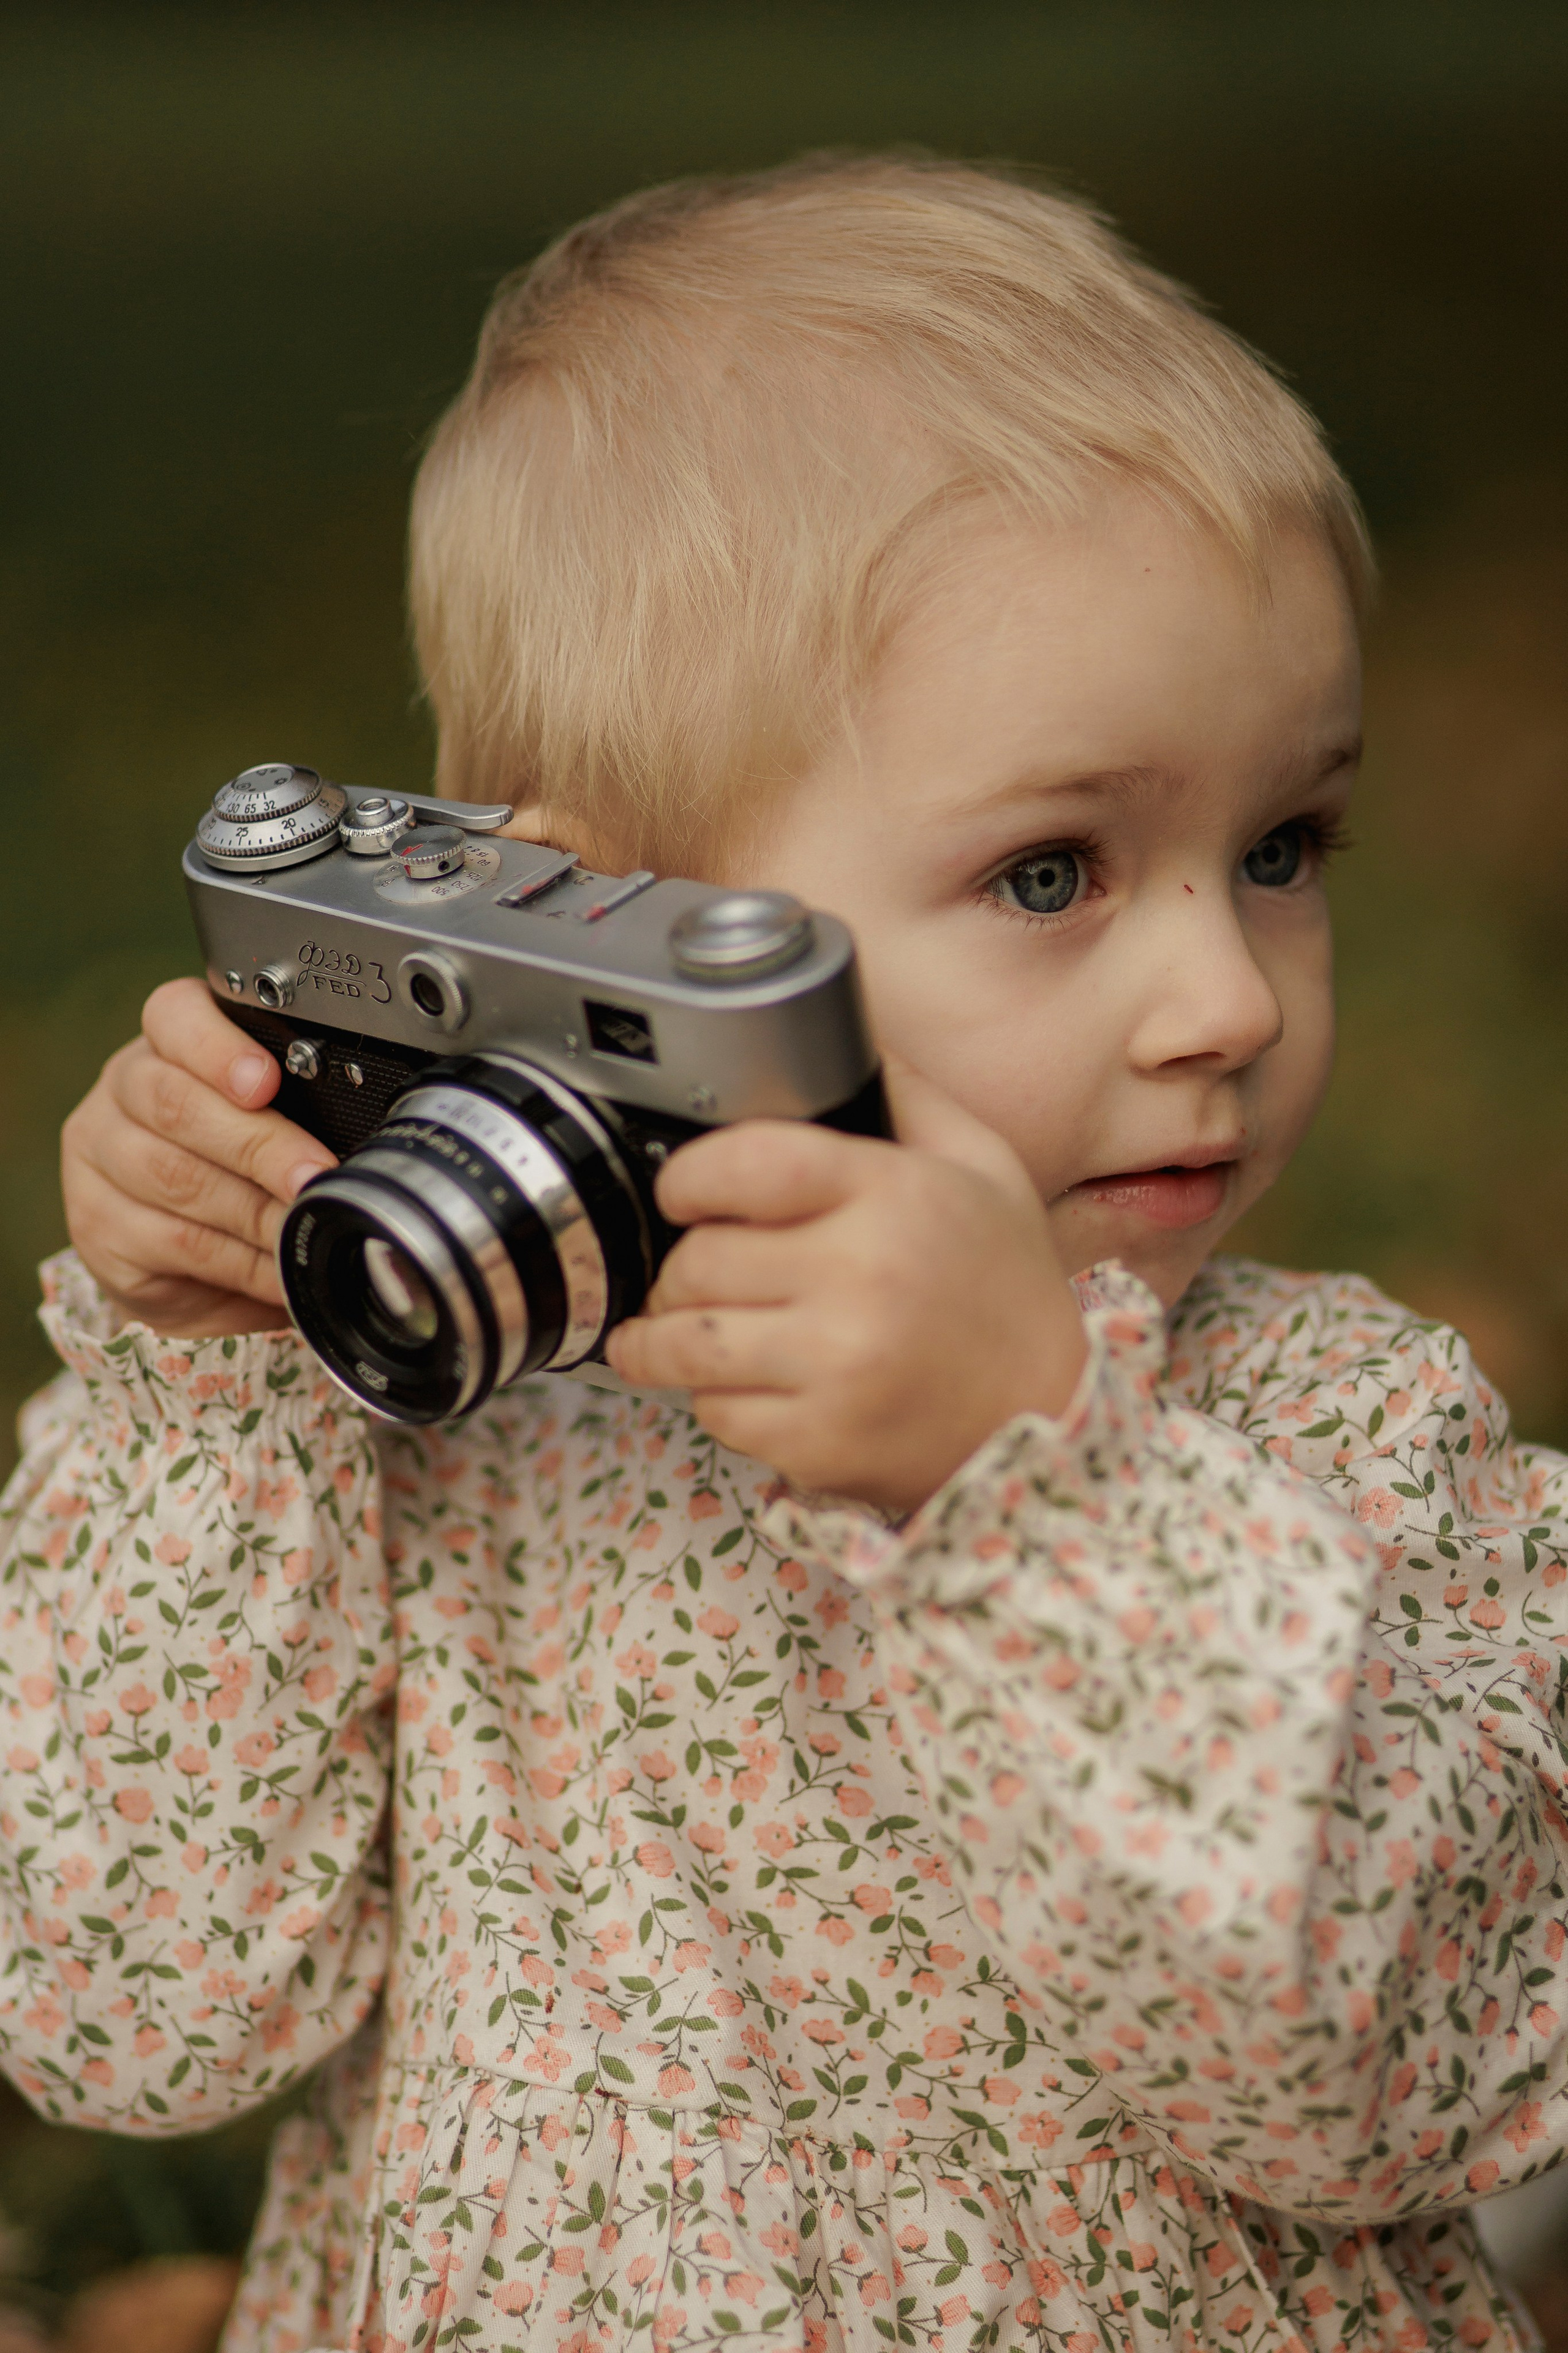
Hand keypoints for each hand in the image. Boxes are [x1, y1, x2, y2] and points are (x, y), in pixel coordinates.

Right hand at [61, 978, 336, 1337]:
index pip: (175, 1016)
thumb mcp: (273, 1124)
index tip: (265, 1081)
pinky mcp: (97, 1224)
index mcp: (169, 1043)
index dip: (218, 1048)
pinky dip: (240, 1260)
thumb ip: (301, 1112)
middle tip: (313, 1174)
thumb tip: (365, 1144)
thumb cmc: (242, 1170)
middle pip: (177, 1104)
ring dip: (254, 1208)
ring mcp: (100, 1156)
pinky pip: (175, 1241)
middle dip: (259, 1144)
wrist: (188, 1263)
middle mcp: (125, 1088)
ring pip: (176, 1176)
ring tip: (305, 1224)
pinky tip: (277, 1266)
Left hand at [605, 1060, 1086, 1512]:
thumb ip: (906, 1096)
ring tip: (678, 1331)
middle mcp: (860, 1277)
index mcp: (891, 1195)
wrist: (1051, 1418)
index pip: (744, 1163)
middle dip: (684, 1266)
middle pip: (701, 1260)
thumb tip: (845, 1024)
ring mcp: (836, 1364)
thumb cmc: (1006, 1289)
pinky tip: (748, 1386)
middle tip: (701, 1273)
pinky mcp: (819, 1440)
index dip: (690, 1177)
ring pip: (685, 1343)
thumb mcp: (981, 1167)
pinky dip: (717, 1402)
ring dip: (667, 1338)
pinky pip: (716, 1415)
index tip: (684, 1192)